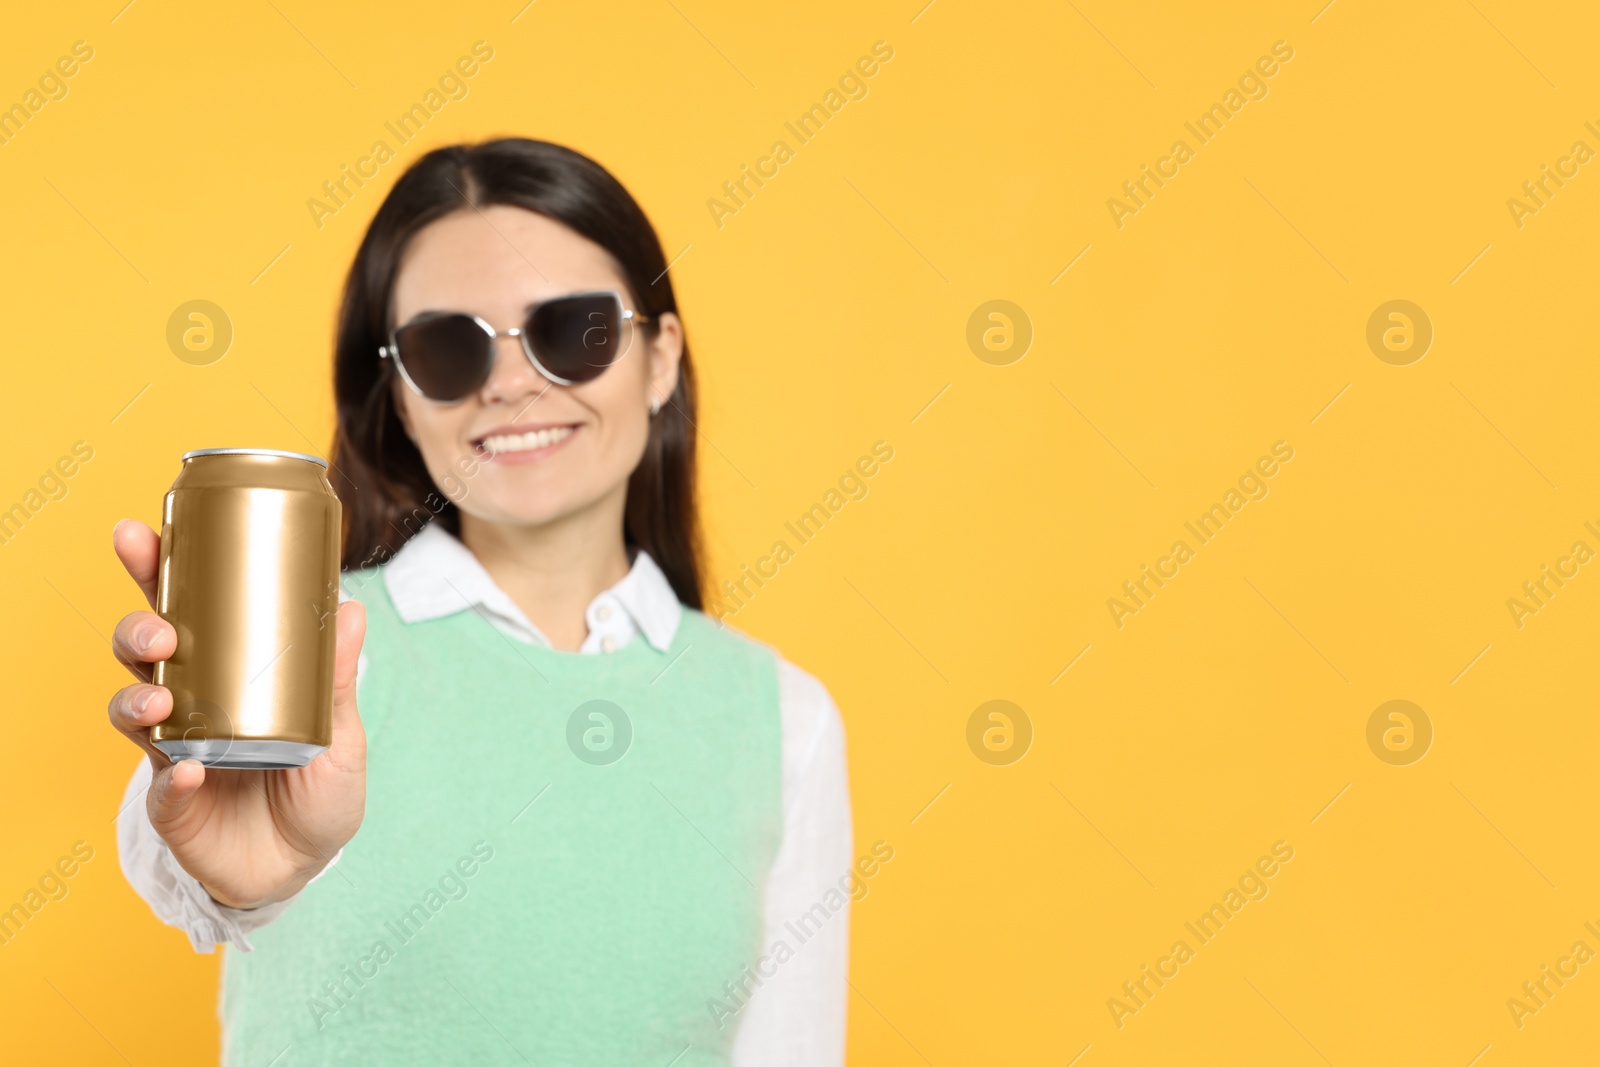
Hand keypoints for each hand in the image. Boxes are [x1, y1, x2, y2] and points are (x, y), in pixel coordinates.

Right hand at [107, 518, 367, 909]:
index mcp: (225, 671)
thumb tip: (350, 606)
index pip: (184, 610)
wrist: (308, 866)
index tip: (142, 533)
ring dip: (138, 700)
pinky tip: (187, 771)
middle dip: (138, 631)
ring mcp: (177, 752)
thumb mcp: (339, 730)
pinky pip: (162, 790)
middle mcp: (190, 704)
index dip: (156, 571)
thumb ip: (334, 678)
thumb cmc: (319, 788)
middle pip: (144, 653)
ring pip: (134, 711)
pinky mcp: (176, 807)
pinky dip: (171, 780)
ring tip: (159, 700)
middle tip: (158, 631)